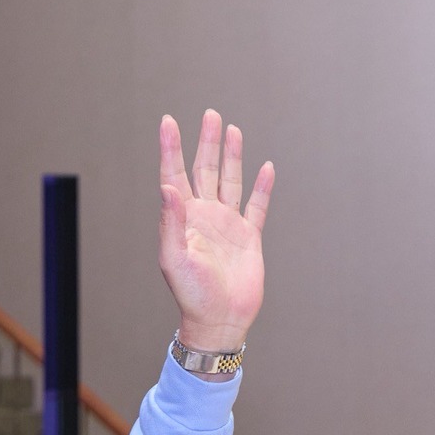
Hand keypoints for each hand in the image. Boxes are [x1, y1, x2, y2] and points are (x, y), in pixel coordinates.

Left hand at [157, 111, 272, 350]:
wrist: (220, 320)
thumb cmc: (191, 294)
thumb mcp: (174, 258)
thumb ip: (171, 222)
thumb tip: (168, 186)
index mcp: (182, 219)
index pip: (175, 174)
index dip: (171, 148)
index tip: (168, 122)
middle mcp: (204, 216)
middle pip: (205, 169)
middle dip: (206, 142)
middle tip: (210, 114)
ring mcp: (228, 225)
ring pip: (230, 181)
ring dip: (231, 156)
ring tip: (232, 129)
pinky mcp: (249, 237)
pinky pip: (257, 206)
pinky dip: (263, 187)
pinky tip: (266, 167)